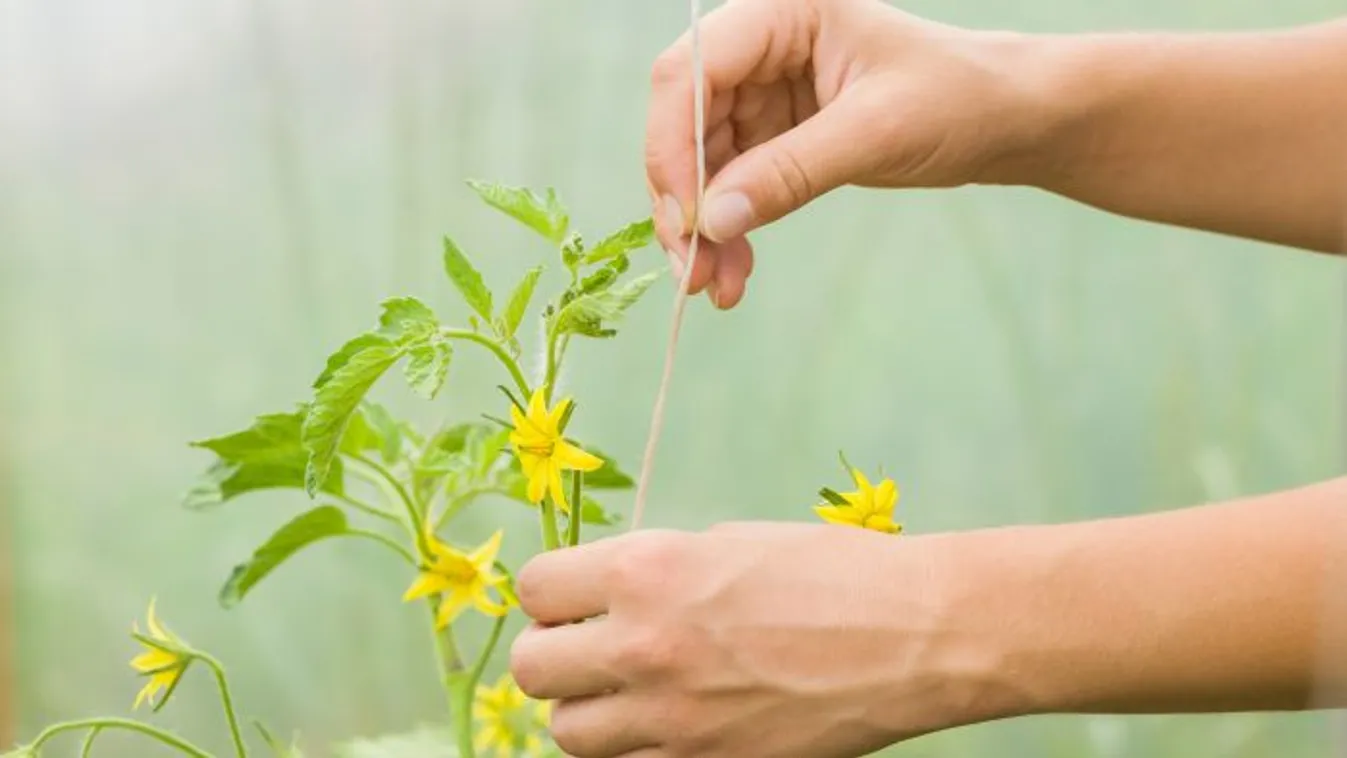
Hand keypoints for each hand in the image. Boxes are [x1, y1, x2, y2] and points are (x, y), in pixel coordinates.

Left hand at [508, 523, 1000, 757]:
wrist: (915, 635)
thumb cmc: (832, 572)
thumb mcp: (726, 544)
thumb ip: (650, 572)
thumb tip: (600, 595)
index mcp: (646, 572)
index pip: (535, 589)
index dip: (552, 594)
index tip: (572, 600)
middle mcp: (644, 647)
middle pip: (532, 670)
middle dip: (555, 657)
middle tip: (590, 652)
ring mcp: (672, 720)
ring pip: (567, 734)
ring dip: (590, 712)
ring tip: (632, 695)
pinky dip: (634, 754)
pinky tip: (670, 729)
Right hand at [645, 0, 1038, 308]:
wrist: (1005, 120)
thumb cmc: (957, 98)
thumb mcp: (875, 132)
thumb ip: (789, 172)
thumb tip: (710, 222)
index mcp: (780, 12)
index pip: (690, 71)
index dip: (671, 145)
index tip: (686, 219)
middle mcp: (760, 47)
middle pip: (681, 122)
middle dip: (682, 199)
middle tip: (691, 269)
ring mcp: (763, 93)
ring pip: (699, 164)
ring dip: (701, 229)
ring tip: (714, 286)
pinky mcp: (774, 136)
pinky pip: (730, 186)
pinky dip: (728, 231)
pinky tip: (735, 273)